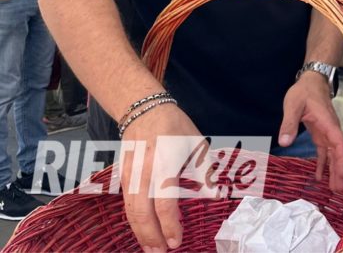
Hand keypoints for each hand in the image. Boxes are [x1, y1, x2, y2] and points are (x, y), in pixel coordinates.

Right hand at [119, 104, 203, 251]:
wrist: (142, 109)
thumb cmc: (174, 126)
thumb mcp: (197, 145)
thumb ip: (205, 172)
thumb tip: (215, 195)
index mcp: (165, 165)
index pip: (165, 204)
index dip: (170, 226)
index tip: (177, 242)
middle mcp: (144, 173)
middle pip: (142, 214)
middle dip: (151, 237)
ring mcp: (129, 175)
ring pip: (130, 212)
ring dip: (139, 233)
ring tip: (150, 248)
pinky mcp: (121, 176)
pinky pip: (126, 204)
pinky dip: (133, 220)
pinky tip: (141, 230)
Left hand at [279, 73, 342, 191]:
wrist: (312, 81)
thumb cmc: (304, 91)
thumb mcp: (293, 105)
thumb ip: (289, 123)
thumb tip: (285, 142)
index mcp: (327, 123)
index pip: (338, 143)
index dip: (340, 160)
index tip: (340, 175)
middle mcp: (330, 129)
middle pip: (338, 152)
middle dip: (339, 170)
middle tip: (339, 190)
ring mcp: (326, 132)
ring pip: (333, 154)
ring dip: (333, 170)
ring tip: (334, 188)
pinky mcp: (320, 133)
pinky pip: (324, 151)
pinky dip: (323, 164)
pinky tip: (320, 176)